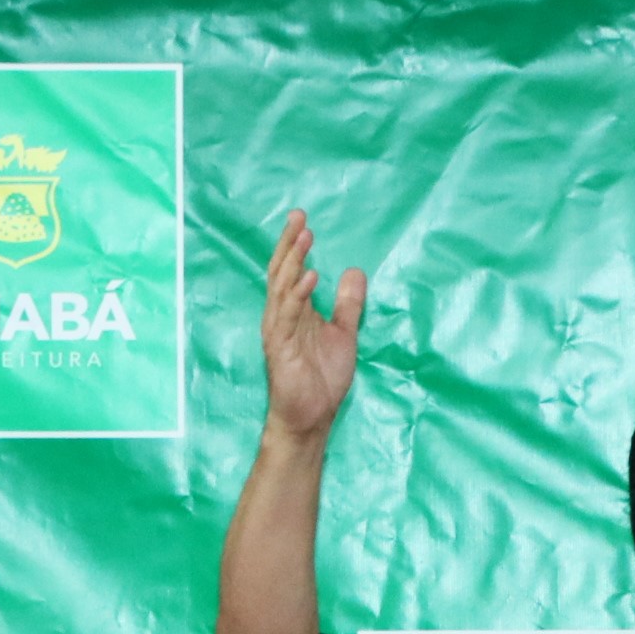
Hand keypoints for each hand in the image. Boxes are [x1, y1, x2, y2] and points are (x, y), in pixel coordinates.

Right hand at [261, 208, 365, 441]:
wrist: (312, 416)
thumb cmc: (323, 378)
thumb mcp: (344, 333)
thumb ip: (348, 304)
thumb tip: (355, 271)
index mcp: (294, 310)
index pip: (291, 269)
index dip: (294, 245)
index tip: (303, 219)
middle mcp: (282, 315)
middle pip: (282, 271)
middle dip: (290, 243)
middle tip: (299, 216)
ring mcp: (279, 329)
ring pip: (282, 288)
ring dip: (293, 261)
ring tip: (305, 238)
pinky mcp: (280, 347)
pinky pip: (288, 316)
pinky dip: (298, 295)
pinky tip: (310, 277)